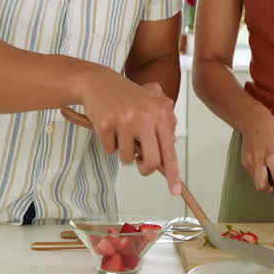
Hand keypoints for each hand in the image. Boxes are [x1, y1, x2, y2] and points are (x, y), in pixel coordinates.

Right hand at [64, 74, 180, 194]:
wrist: (99, 82)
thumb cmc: (127, 97)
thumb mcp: (151, 105)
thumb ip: (163, 128)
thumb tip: (166, 158)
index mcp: (160, 113)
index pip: (170, 150)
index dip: (173, 173)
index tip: (175, 191)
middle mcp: (145, 116)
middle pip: (151, 161)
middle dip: (144, 168)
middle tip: (139, 165)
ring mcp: (125, 120)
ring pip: (127, 158)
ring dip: (122, 151)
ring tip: (120, 132)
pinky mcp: (106, 124)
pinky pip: (110, 150)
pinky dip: (108, 143)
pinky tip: (108, 126)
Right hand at [240, 110, 273, 192]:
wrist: (254, 123)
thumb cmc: (271, 133)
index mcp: (270, 153)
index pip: (273, 168)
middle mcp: (258, 158)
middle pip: (259, 183)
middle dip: (267, 188)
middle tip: (273, 185)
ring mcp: (249, 161)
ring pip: (256, 180)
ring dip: (263, 178)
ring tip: (267, 166)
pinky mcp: (244, 162)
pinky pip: (252, 174)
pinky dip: (258, 172)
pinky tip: (261, 162)